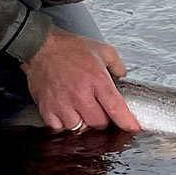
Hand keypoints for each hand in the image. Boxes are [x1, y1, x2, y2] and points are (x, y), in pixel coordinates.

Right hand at [21, 26, 140, 133]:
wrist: (41, 47)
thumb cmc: (70, 48)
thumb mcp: (102, 50)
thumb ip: (117, 65)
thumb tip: (124, 76)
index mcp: (97, 80)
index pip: (116, 108)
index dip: (127, 122)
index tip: (134, 128)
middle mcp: (80, 94)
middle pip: (99, 123)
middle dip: (102, 119)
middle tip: (98, 108)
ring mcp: (62, 103)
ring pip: (79, 128)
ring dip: (83, 122)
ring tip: (80, 108)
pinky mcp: (47, 108)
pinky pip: (59, 128)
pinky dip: (64, 123)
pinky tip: (66, 111)